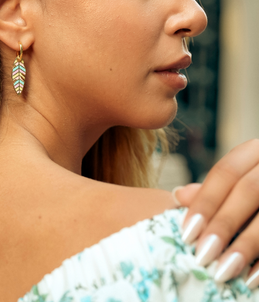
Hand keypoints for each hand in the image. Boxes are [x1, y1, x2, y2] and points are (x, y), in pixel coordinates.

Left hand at [173, 138, 258, 288]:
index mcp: (255, 152)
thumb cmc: (253, 196)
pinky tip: (251, 278)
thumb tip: (179, 196)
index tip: (187, 233)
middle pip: (248, 191)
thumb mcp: (238, 184)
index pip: (226, 172)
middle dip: (223, 224)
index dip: (205, 202)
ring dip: (245, 245)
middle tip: (201, 255)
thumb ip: (213, 191)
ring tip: (223, 270)